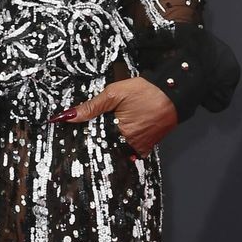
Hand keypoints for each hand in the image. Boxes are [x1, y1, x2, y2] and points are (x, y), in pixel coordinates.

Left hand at [48, 76, 178, 155]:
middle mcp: (129, 145)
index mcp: (118, 133)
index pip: (93, 141)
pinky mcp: (147, 146)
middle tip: (99, 126)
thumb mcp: (114, 93)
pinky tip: (122, 133)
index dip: (86, 135)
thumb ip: (91, 106)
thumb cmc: (146, 91)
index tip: (76, 133)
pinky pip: (130, 150)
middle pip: (105, 146)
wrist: (174, 92)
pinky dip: (124, 144)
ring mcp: (139, 147)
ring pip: (117, 148)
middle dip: (98, 138)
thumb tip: (68, 116)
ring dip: (111, 141)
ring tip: (113, 126)